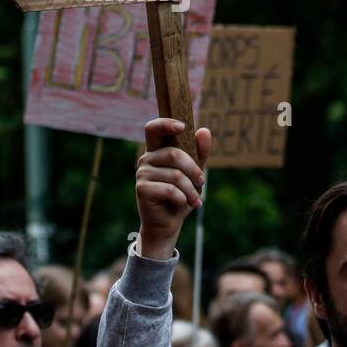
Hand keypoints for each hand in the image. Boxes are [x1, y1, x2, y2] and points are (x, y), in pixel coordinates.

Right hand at [134, 118, 210, 259]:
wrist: (168, 223)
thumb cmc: (180, 195)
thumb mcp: (194, 173)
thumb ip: (199, 153)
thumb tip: (204, 131)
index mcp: (157, 150)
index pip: (154, 128)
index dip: (166, 124)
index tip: (182, 126)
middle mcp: (146, 158)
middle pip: (174, 154)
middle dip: (193, 169)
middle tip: (201, 182)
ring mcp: (141, 173)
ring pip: (175, 175)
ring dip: (190, 189)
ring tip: (195, 199)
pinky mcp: (141, 189)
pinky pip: (170, 189)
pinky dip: (182, 198)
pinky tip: (184, 203)